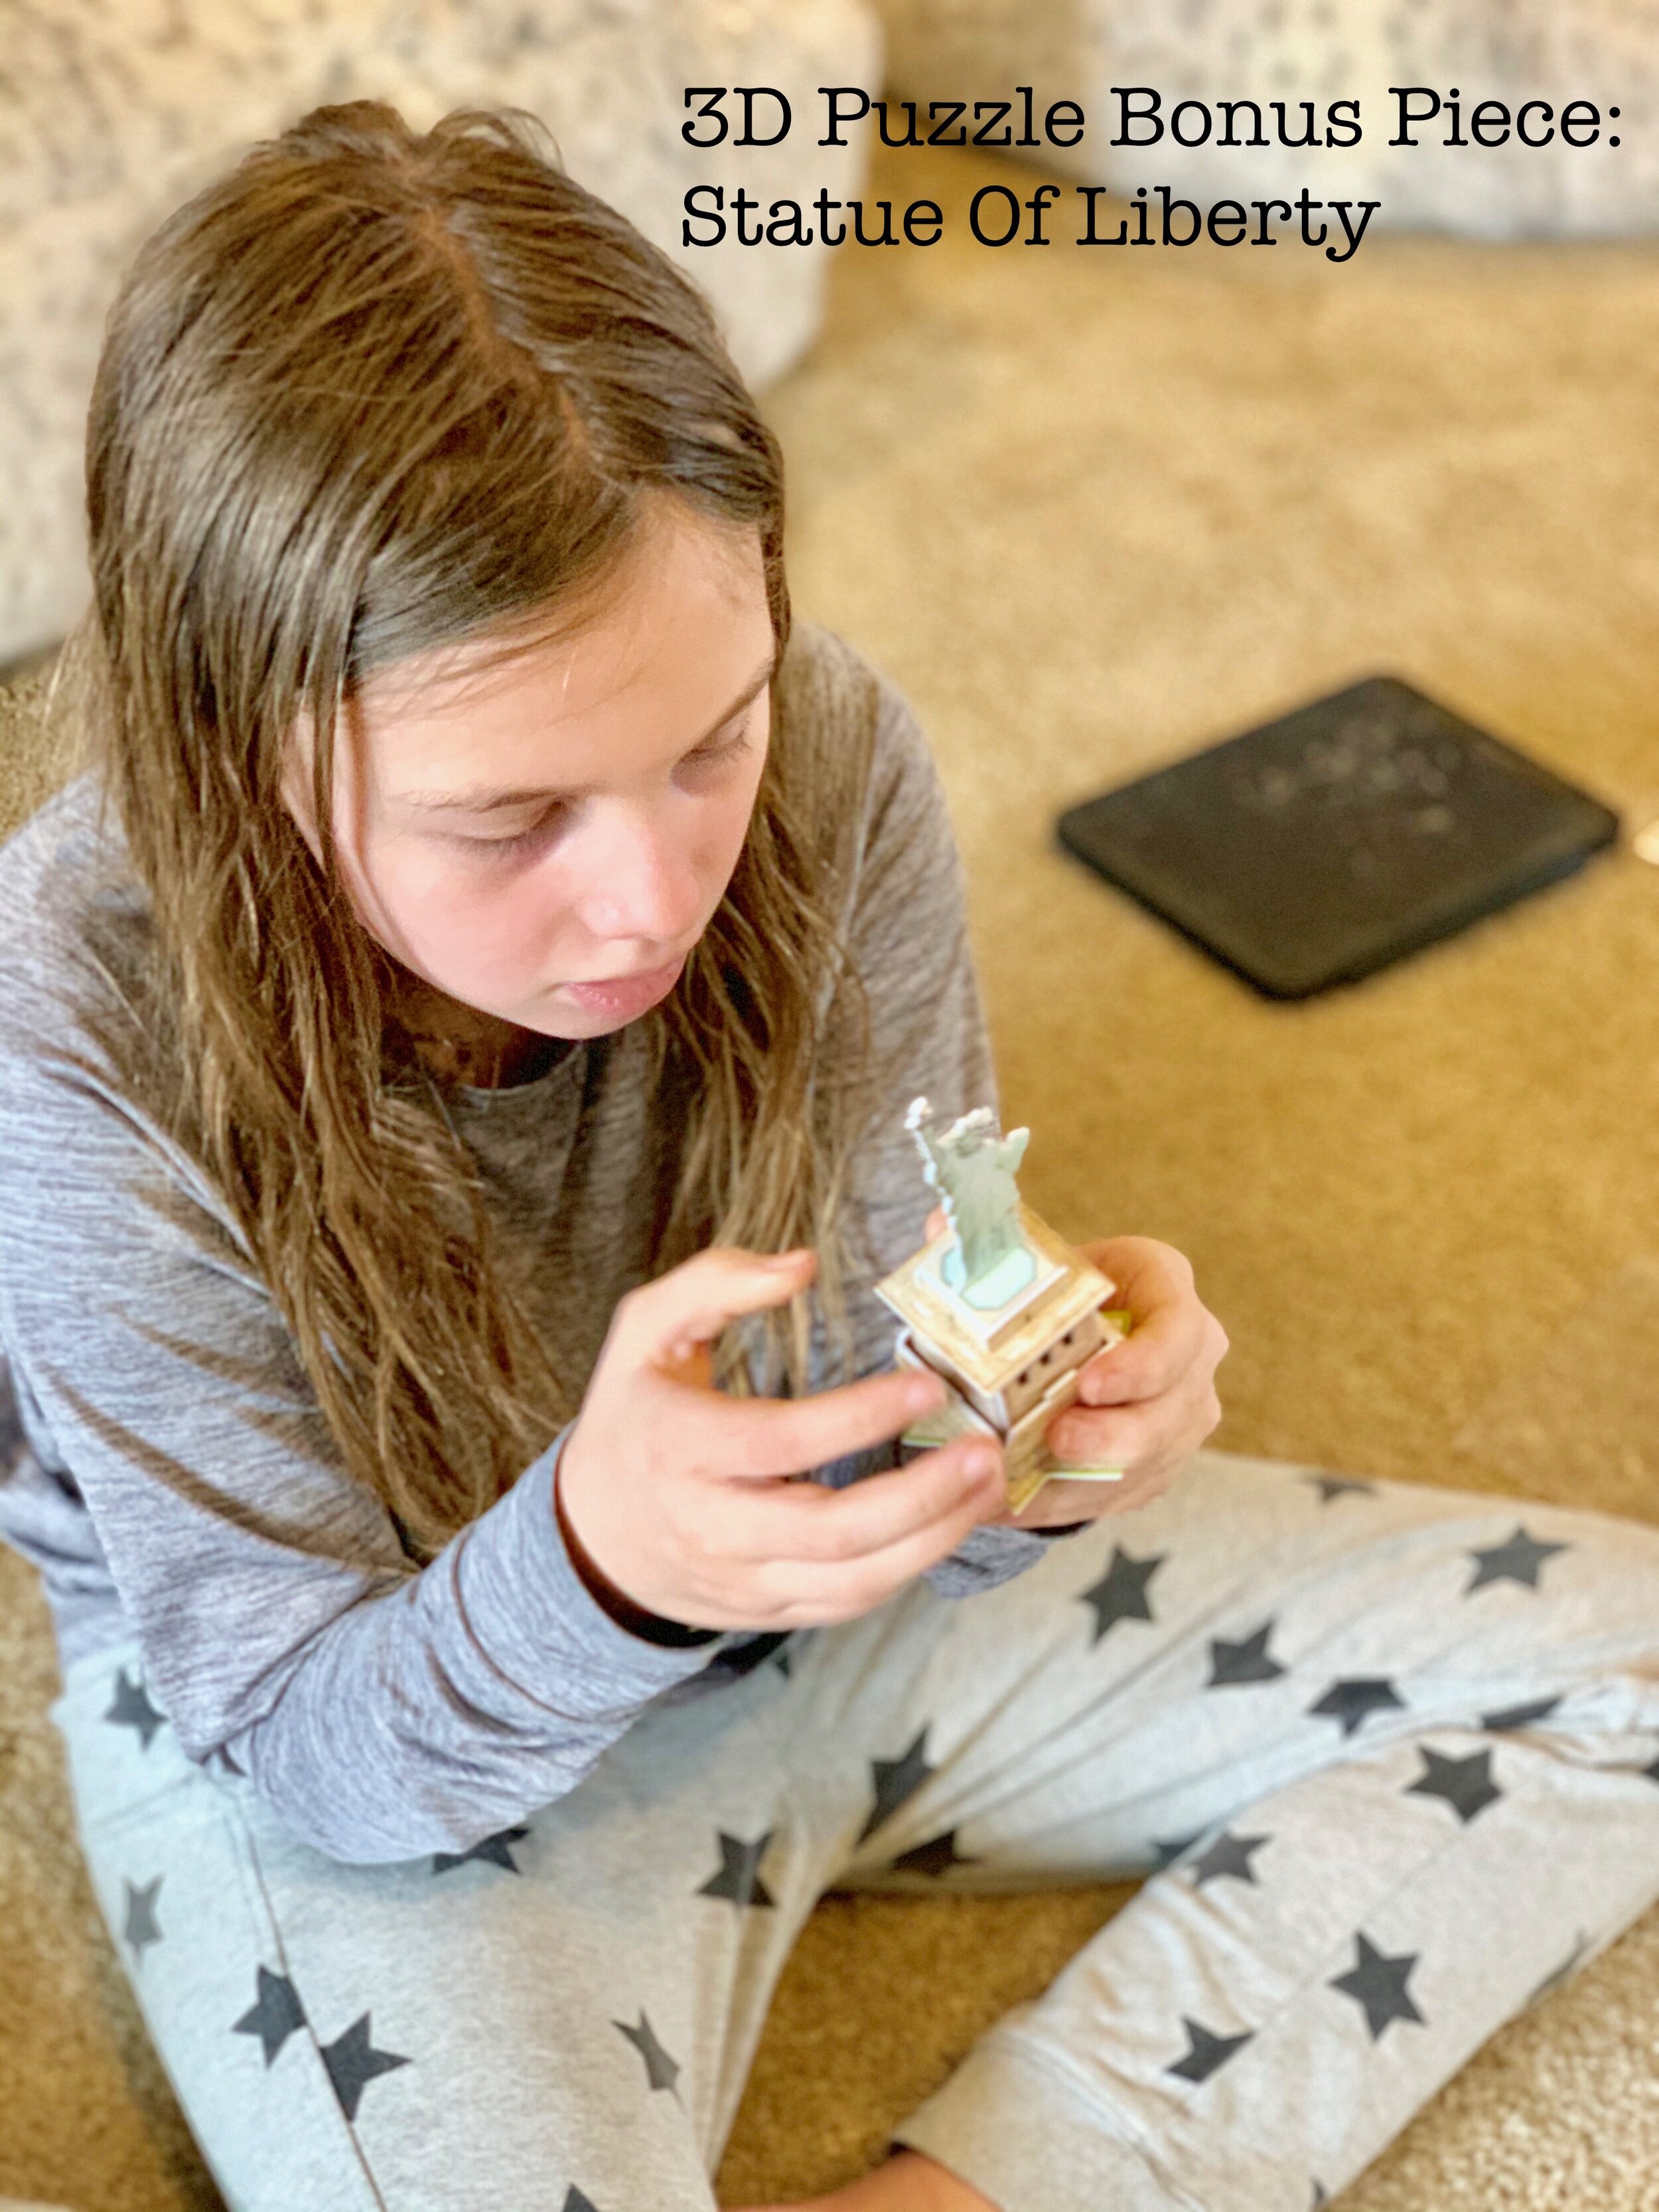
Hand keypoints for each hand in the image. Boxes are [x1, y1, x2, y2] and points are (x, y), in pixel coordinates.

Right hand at [556, 1247, 1006, 1634]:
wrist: (589, 1535)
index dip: (862, 1416)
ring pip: (851, 1581)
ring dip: (932, 1540)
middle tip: (983, 1451)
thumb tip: (801, 1265)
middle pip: (831, 1531)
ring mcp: (741, 1579)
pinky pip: (846, 1605)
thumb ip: (716, 1282)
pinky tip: (945, 1525)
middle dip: (921, 1497)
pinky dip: (905, 1571)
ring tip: (986, 1487)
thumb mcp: (647, 1330)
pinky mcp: (765, 1610)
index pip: (784, 1440)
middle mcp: (712, 1525)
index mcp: (682, 1448)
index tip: (929, 1384)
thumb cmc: (634, 1416)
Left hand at [988, 1233, 1226, 1530]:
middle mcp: (1190, 1358)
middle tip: (1059, 1436)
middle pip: (1170, 1408)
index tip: (1091, 1382)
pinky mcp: (1155, 1466)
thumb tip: (942, 1226)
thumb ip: (990, 1246)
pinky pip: (1112, 1493)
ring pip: (1145, 1461)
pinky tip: (1003, 1501)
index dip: (1143, 1362)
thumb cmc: (1060, 1294)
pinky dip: (1057, 1501)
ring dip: (1084, 1476)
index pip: (1178, 1329)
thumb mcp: (1034, 1261)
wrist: (1075, 1338)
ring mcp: (1179, 1418)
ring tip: (1019, 1476)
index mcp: (1165, 1290)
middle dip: (1115, 1431)